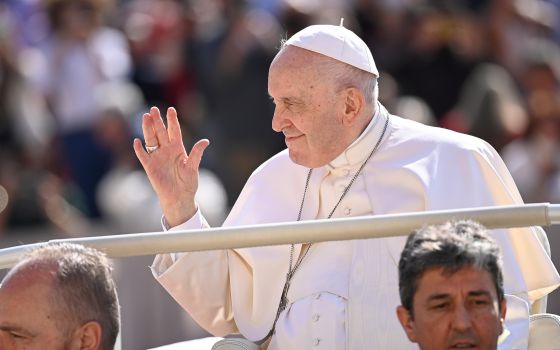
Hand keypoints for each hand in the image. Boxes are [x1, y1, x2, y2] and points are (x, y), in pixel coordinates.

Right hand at [133, 107, 208, 226]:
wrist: (179, 197)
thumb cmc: (188, 183)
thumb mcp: (193, 167)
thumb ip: (196, 154)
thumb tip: (205, 141)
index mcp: (178, 148)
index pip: (174, 131)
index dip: (172, 120)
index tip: (171, 109)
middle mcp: (166, 150)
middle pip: (160, 132)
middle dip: (157, 121)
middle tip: (154, 109)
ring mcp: (157, 157)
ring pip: (151, 140)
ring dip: (147, 129)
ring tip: (145, 117)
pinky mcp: (150, 167)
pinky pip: (143, 156)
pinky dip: (139, 149)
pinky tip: (136, 141)